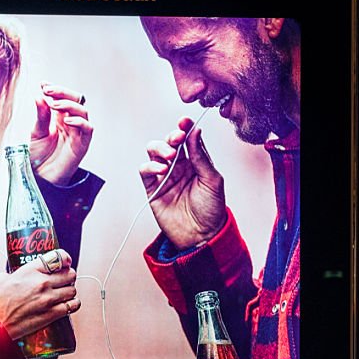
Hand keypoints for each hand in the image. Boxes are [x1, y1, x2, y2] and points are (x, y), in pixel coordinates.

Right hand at [0, 250, 79, 339]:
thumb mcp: (2, 278)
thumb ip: (16, 274)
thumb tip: (19, 275)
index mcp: (30, 271)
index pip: (57, 257)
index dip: (64, 259)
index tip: (65, 262)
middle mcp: (41, 282)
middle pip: (69, 273)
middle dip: (68, 276)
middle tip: (65, 280)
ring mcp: (48, 298)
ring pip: (72, 289)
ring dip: (70, 291)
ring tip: (65, 293)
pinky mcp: (51, 314)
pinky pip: (72, 306)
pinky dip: (73, 304)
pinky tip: (68, 304)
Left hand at [29, 84, 92, 185]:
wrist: (41, 177)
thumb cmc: (38, 156)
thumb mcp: (36, 132)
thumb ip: (41, 115)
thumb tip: (40, 96)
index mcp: (59, 117)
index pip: (62, 97)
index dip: (55, 89)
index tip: (43, 84)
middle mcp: (70, 123)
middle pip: (75, 100)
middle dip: (63, 92)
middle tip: (48, 90)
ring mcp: (77, 133)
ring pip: (82, 111)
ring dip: (69, 104)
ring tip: (54, 104)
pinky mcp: (82, 144)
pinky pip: (88, 128)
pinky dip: (79, 121)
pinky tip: (66, 120)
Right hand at [141, 120, 226, 250]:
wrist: (202, 236)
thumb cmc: (211, 210)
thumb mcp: (212, 181)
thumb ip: (201, 157)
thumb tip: (194, 132)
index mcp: (195, 163)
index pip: (187, 139)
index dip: (184, 127)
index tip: (185, 121)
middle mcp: (179, 167)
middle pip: (169, 142)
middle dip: (171, 136)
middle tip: (177, 139)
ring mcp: (165, 177)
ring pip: (154, 152)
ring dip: (160, 148)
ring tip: (170, 155)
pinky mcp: (153, 189)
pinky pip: (145, 171)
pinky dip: (150, 165)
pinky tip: (161, 168)